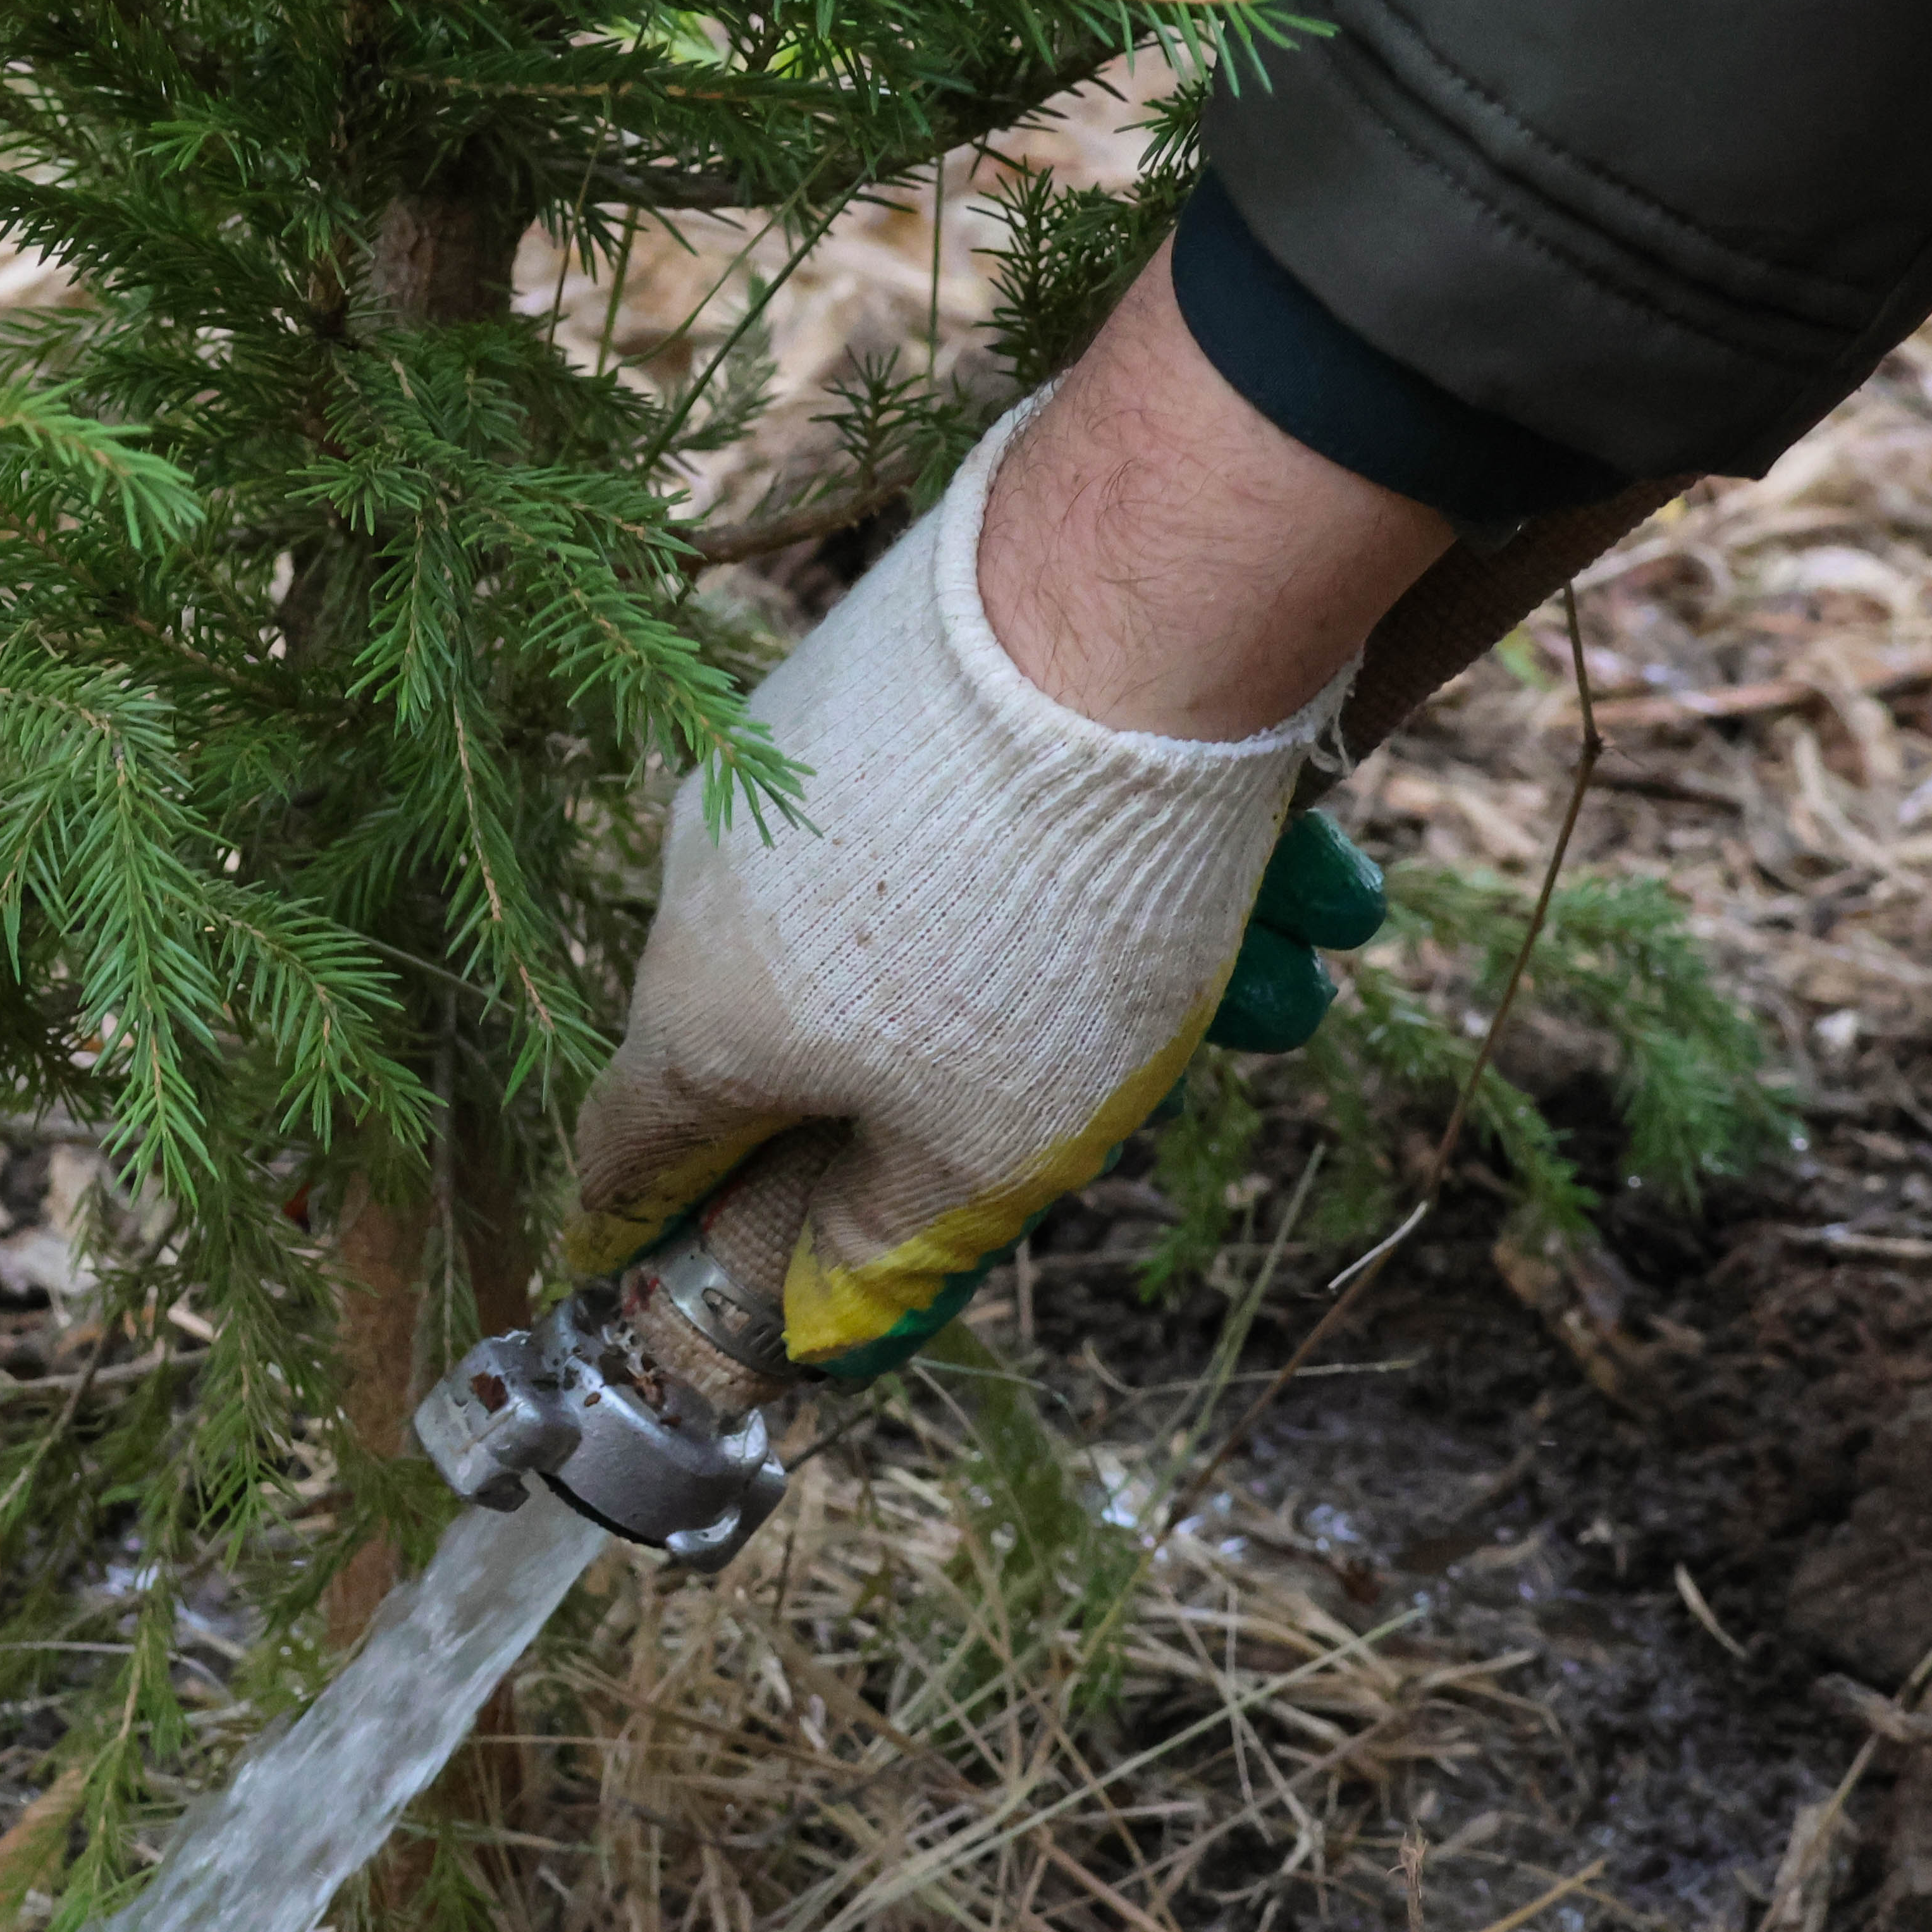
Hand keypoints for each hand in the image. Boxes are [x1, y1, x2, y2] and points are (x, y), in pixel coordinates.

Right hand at [571, 385, 1400, 1376]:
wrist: (1119, 606)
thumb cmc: (1034, 922)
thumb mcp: (985, 1144)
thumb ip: (889, 1245)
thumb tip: (818, 1325)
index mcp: (704, 1019)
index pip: (632, 1150)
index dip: (639, 1225)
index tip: (631, 1262)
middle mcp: (720, 885)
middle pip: (840, 1037)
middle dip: (1014, 1079)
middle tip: (1155, 1083)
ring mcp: (805, 763)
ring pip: (974, 917)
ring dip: (1141, 962)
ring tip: (1300, 956)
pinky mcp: (893, 671)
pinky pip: (1012, 812)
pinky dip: (1138, 858)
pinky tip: (1290, 863)